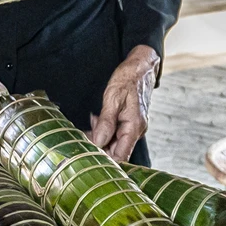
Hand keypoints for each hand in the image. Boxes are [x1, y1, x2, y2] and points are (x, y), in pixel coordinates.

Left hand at [90, 45, 158, 161]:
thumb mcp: (113, 99)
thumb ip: (106, 123)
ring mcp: (133, 127)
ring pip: (113, 142)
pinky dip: (104, 129)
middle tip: (85, 134)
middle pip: (115, 151)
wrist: (140, 67)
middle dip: (99, 145)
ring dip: (100, 136)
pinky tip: (97, 119)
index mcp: (134, 127)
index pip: (120, 156)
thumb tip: (98, 142)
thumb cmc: (128, 79)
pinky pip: (115, 133)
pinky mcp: (129, 122)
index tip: (88, 154)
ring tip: (93, 121)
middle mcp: (136, 130)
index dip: (104, 158)